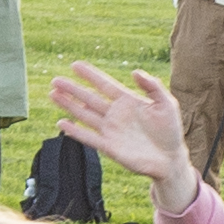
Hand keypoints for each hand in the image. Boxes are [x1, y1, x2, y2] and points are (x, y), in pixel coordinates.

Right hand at [48, 59, 203, 192]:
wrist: (170, 159)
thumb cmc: (170, 131)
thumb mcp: (166, 103)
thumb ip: (153, 86)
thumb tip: (135, 72)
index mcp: (127, 100)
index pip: (104, 84)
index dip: (90, 75)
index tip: (75, 65)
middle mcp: (115, 114)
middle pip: (89, 98)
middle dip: (72, 89)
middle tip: (55, 80)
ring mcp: (110, 130)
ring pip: (84, 115)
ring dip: (69, 105)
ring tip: (53, 95)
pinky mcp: (109, 146)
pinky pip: (88, 137)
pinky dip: (75, 131)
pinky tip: (62, 123)